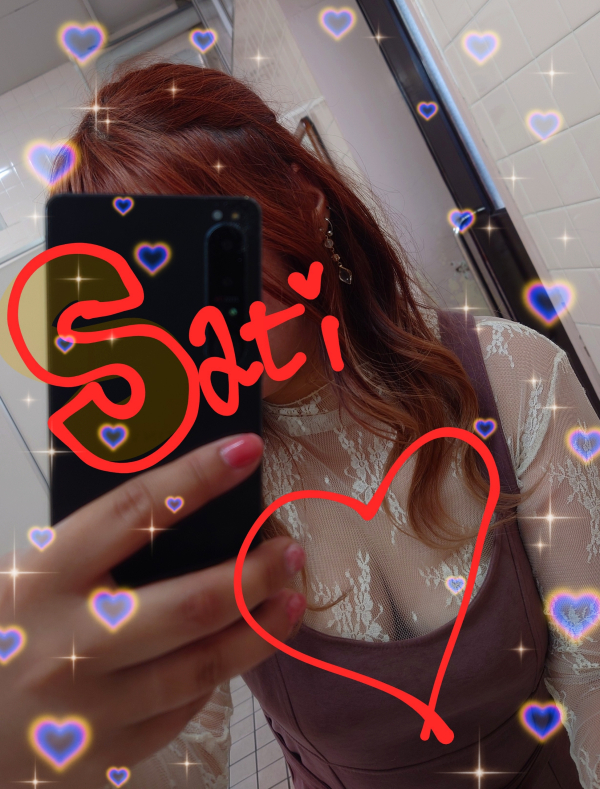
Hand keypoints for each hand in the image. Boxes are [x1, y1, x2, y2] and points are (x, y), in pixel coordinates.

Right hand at [0, 433, 305, 786]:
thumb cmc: (5, 630)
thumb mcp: (32, 575)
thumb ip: (98, 546)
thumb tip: (186, 502)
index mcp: (43, 577)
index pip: (136, 511)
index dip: (197, 476)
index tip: (246, 451)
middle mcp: (69, 642)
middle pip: (191, 603)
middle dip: (256, 573)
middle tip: (291, 551)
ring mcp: (91, 706)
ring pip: (202, 665)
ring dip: (261, 629)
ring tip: (293, 600)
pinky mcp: (108, 752)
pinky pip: (183, 708)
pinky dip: (217, 674)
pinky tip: (238, 649)